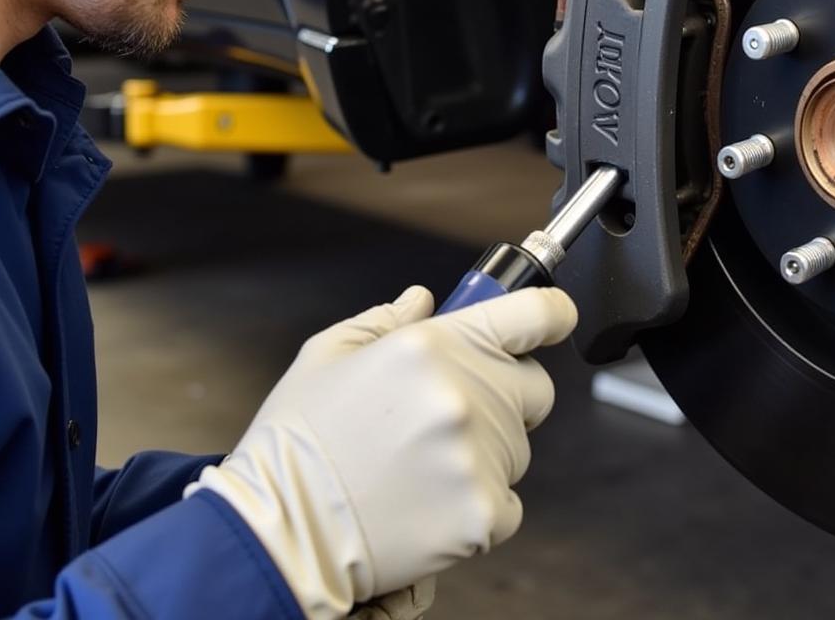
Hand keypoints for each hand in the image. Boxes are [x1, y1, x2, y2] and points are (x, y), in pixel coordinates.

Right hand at [186, 284, 576, 619]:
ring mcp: (477, 456)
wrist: (280, 534)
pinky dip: (478, 507)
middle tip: (453, 414)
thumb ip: (386, 319)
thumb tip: (424, 300)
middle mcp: (464, 394)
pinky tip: (429, 505)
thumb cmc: (297, 443)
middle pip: (535, 387)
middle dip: (507, 395)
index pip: (534, 314)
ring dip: (486, 453)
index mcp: (432, 345)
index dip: (553, 313)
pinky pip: (507, 504)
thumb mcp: (328, 355)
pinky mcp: (482, 513)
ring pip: (519, 448)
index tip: (554, 320)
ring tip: (422, 468)